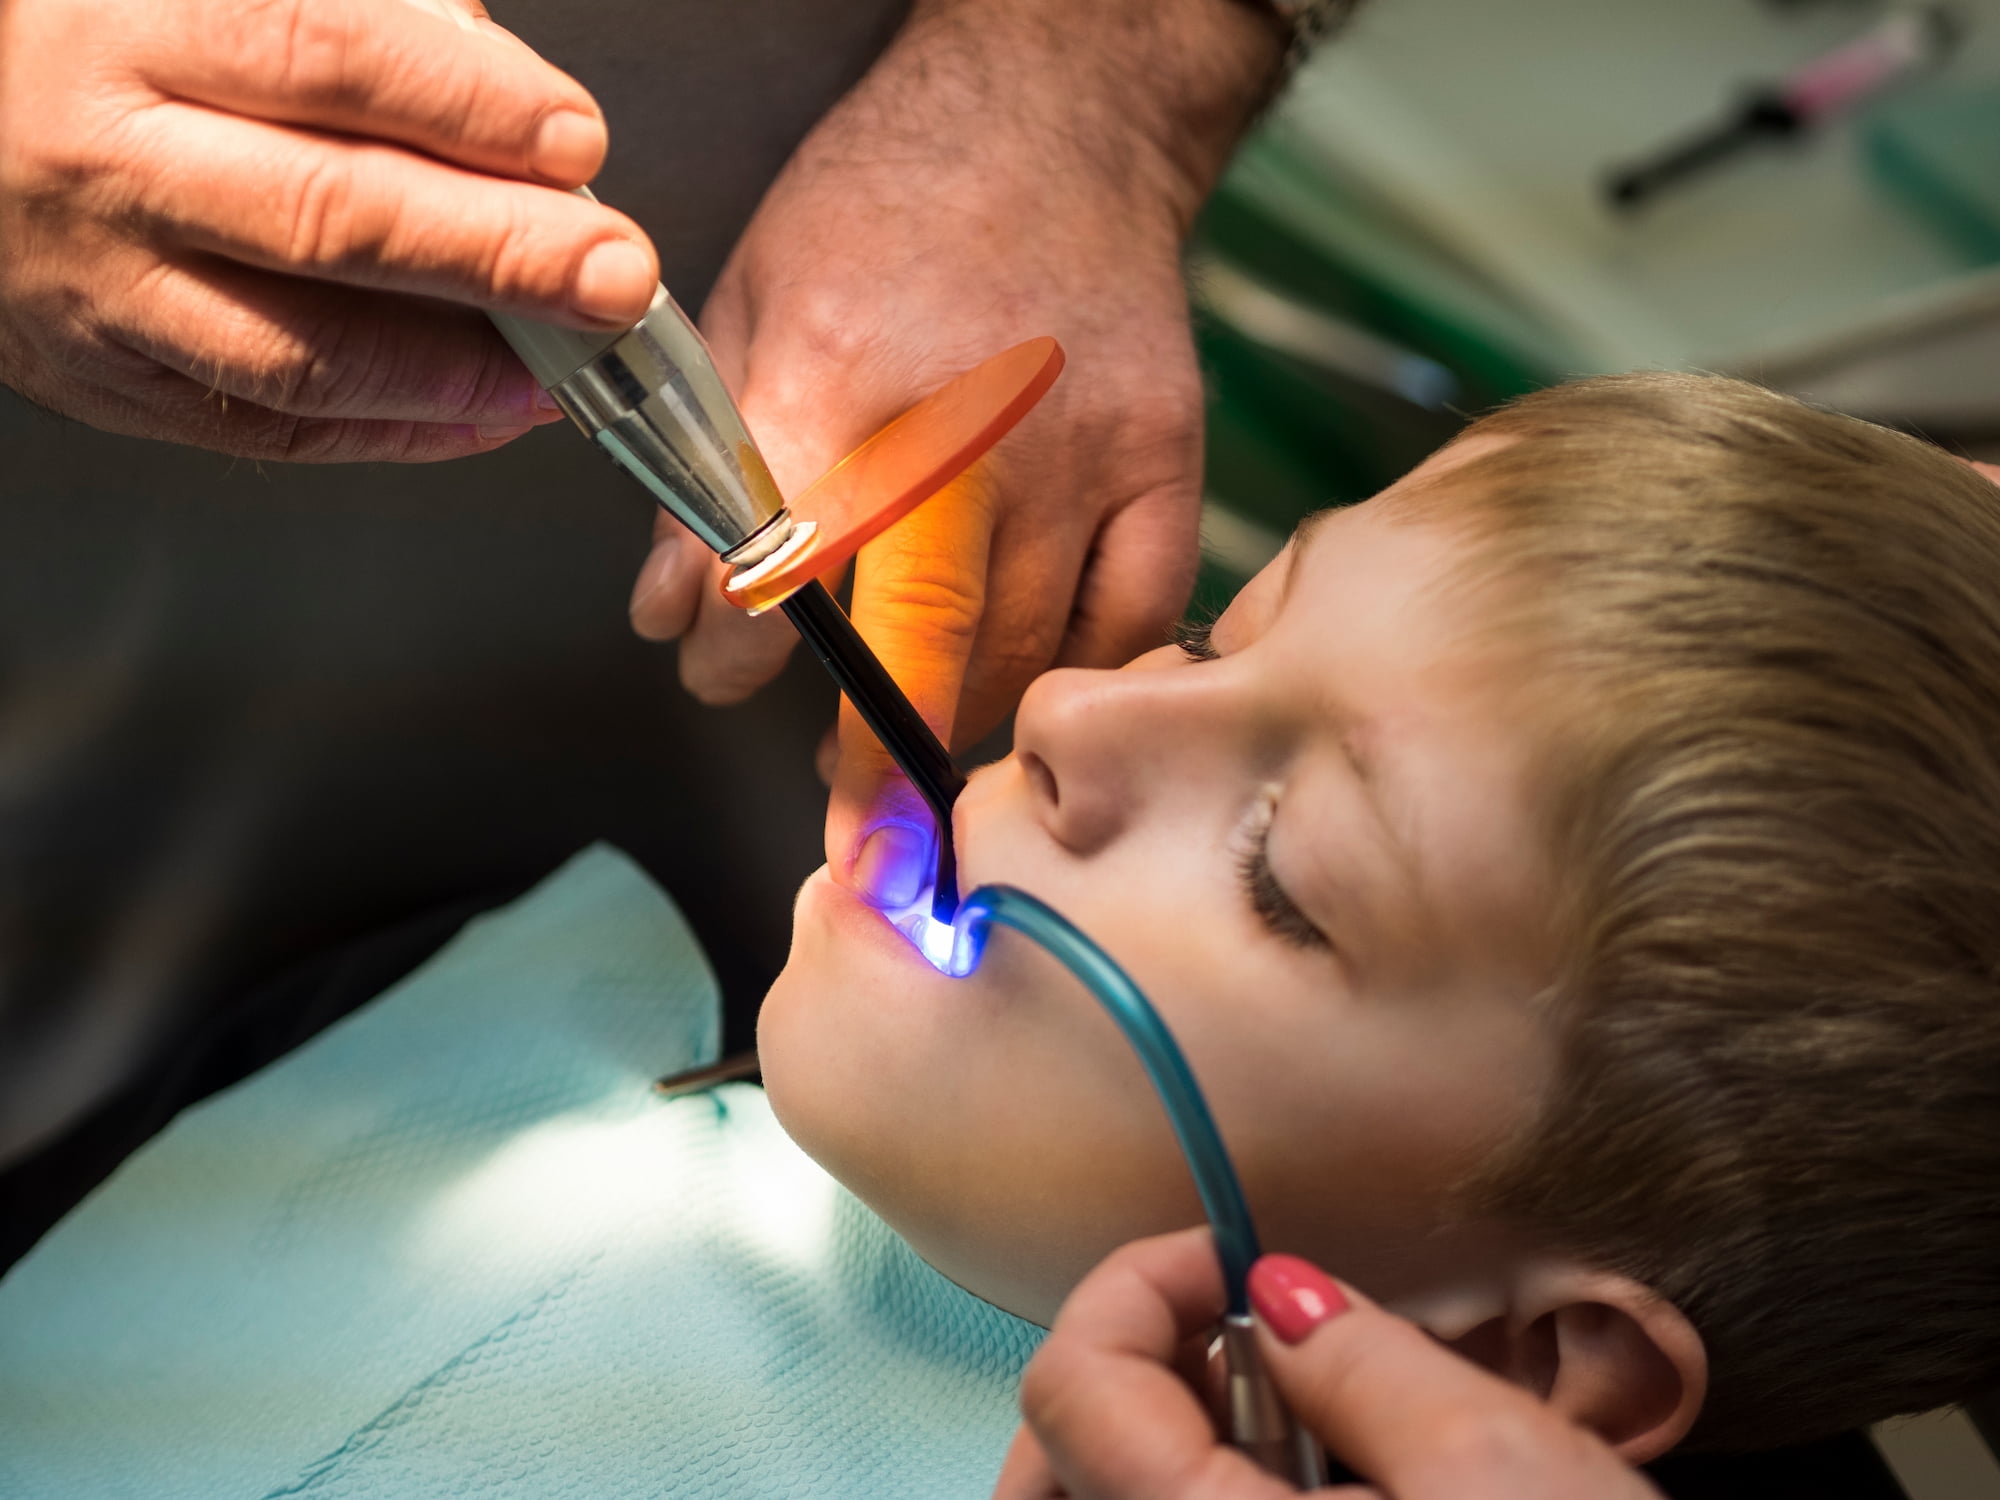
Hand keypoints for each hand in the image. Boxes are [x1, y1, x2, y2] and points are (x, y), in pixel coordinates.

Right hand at [0, 0, 658, 460]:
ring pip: (304, 352)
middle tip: (613, 274)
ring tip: (566, 369)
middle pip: (335, 217)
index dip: (468, 103)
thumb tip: (507, 94)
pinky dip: (398, 430)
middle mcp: (109, 163)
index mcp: (131, 29)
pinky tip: (488, 414)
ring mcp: (103, 288)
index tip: (576, 141)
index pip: (327, 54)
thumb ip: (355, 21)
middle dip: (500, 253)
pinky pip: (271, 427)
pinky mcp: (110, 381)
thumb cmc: (99, 49)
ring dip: (459, 371)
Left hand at [627, 0, 1280, 901]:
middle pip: (918, 641)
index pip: (773, 568)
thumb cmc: (884, 212)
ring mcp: (1083, 453)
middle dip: (865, 754)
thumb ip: (705, 461)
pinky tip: (1022, 684)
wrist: (1051, 123)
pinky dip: (1075, 676)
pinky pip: (1128, 622)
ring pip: (1023, 651)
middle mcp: (966, 428)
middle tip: (843, 824)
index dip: (733, 652)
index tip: (718, 673)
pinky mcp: (1166, 462)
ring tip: (906, 733)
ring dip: (957, 719)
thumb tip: (669, 610)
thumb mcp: (750, 300)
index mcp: (838, 373)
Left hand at [995, 1228, 1667, 1498]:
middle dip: (1115, 1374)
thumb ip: (1364, 1362)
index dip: (1136, 1284)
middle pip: (1049, 1478)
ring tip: (1263, 1407)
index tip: (1230, 1256)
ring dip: (1140, 1446)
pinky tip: (1293, 1487)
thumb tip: (1274, 1296)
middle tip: (1226, 1331)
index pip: (1070, 1385)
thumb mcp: (1500, 1469)